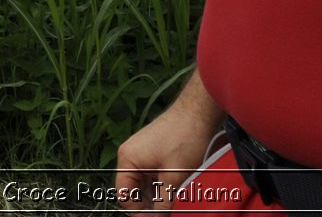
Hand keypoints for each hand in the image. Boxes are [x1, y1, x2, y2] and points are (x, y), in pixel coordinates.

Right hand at [114, 71, 222, 212]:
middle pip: (132, 190)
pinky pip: (151, 174)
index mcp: (128, 159)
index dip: (138, 212)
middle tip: (165, 214)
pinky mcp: (153, 151)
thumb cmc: (183, 139)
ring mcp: (141, 152)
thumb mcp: (173, 177)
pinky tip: (173, 192)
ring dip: (155, 196)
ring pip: (144, 184)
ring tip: (171, 204)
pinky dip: (160, 185)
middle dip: (147, 205)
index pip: (124, 195)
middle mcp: (130, 155)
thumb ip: (162, 202)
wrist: (197, 113)